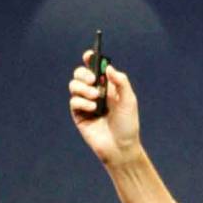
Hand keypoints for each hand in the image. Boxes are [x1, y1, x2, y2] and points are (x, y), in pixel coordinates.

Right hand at [68, 50, 140, 165]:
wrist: (121, 147)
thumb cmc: (127, 124)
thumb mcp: (129, 100)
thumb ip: (121, 82)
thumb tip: (108, 67)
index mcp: (107, 86)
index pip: (95, 68)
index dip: (90, 59)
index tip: (89, 55)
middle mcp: (94, 92)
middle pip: (80, 74)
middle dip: (83, 73)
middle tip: (93, 80)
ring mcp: (86, 103)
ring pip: (74, 85)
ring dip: (83, 88)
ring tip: (95, 96)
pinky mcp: (79, 115)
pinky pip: (74, 101)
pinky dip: (82, 101)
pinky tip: (93, 108)